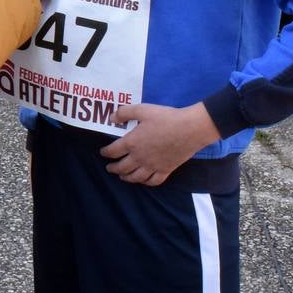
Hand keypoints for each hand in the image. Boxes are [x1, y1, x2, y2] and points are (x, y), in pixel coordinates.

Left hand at [99, 101, 220, 185]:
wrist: (189, 129)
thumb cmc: (165, 118)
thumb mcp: (142, 109)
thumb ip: (124, 113)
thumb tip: (112, 118)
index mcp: (132, 143)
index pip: (113, 151)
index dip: (106, 152)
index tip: (103, 152)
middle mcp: (140, 158)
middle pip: (122, 167)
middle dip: (113, 168)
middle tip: (109, 168)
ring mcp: (153, 166)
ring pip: (135, 177)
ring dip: (126, 178)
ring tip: (122, 176)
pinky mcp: (166, 170)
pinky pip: (153, 181)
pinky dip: (146, 182)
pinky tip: (143, 180)